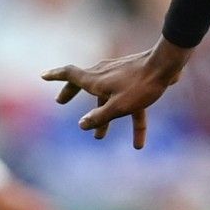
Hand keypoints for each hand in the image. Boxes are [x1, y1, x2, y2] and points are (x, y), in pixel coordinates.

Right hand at [42, 39, 190, 148]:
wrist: (166, 66)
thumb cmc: (141, 85)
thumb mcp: (118, 106)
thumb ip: (99, 117)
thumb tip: (81, 125)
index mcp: (95, 79)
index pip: (69, 74)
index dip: (55, 75)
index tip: (43, 76)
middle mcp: (103, 74)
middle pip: (82, 83)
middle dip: (71, 93)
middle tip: (61, 102)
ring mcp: (119, 76)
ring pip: (106, 98)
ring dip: (103, 118)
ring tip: (100, 138)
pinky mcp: (134, 80)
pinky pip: (128, 102)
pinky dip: (130, 120)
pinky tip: (138, 143)